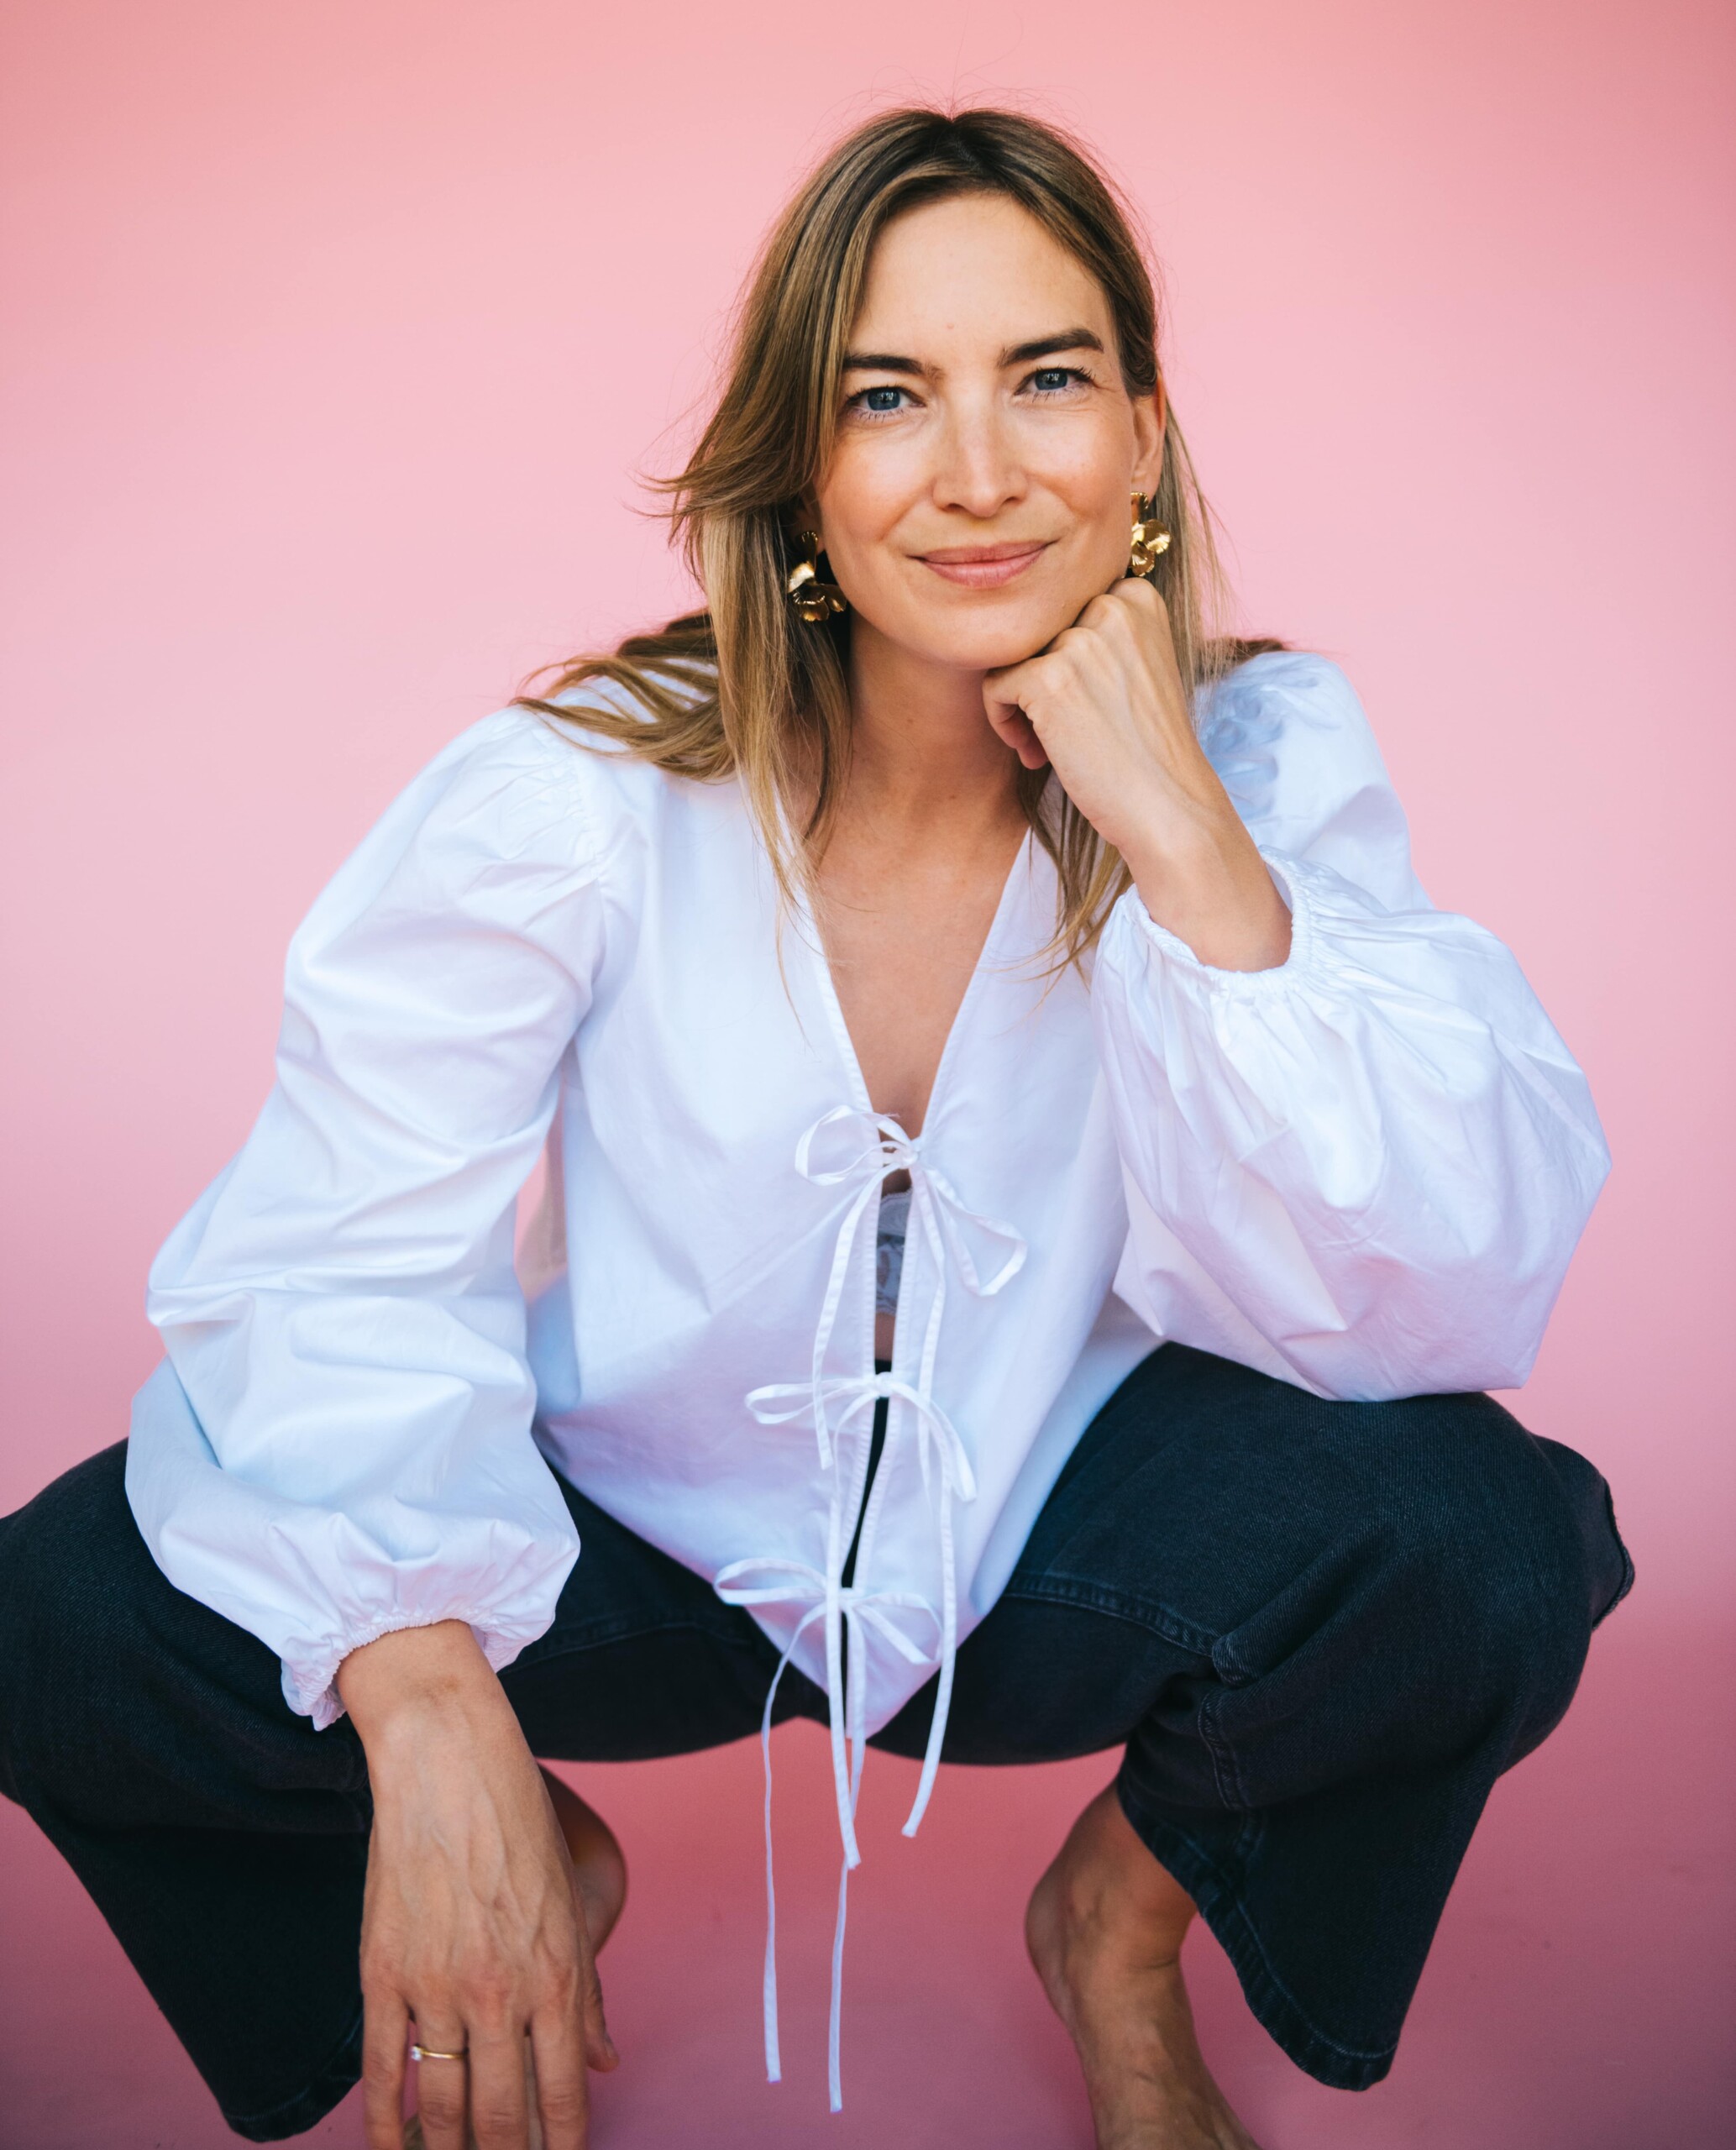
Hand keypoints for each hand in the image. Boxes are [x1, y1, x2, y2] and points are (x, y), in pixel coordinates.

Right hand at [339, 1622, 617, 2149]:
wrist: (449, 1763)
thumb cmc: (519, 1825)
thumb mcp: (569, 1903)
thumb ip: (585, 1992)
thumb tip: (606, 2061)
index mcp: (555, 1973)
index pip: (563, 2095)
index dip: (562, 2147)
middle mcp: (499, 1991)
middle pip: (502, 2118)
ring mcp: (436, 1987)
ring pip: (444, 2109)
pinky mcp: (383, 1975)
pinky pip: (382, 2075)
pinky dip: (388, 2128)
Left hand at [982, 578, 1289, 971]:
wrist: (1169, 807)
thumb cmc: (1148, 750)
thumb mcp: (1137, 669)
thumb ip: (1097, 636)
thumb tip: (1023, 628)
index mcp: (1138, 598)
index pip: (1064, 605)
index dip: (1060, 654)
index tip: (1079, 699)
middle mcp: (1112, 607)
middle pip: (1035, 629)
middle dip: (1037, 676)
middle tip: (1059, 729)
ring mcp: (1080, 641)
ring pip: (1011, 656)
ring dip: (1019, 703)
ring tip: (1047, 746)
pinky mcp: (1049, 678)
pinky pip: (994, 686)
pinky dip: (1004, 723)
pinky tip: (1036, 755)